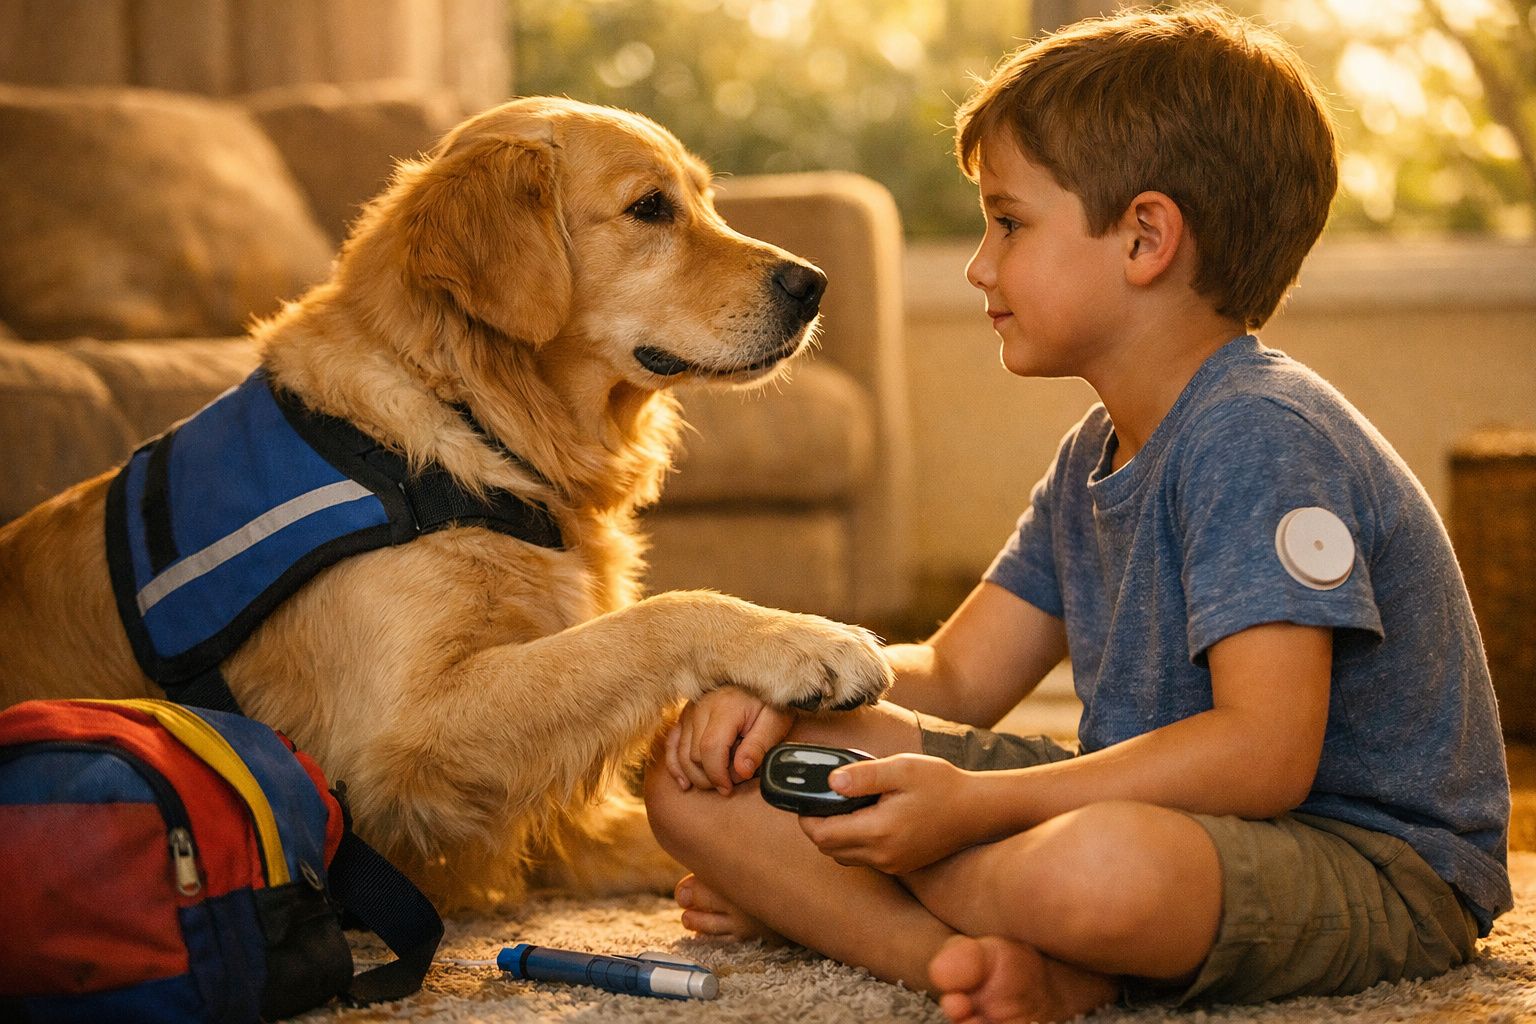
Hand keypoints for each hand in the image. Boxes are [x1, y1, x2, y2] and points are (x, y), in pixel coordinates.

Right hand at [665, 686, 794, 794]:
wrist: (761, 681)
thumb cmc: (769, 703)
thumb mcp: (775, 723)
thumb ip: (758, 747)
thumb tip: (742, 771)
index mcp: (725, 707)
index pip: (710, 749)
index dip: (717, 775)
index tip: (728, 788)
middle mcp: (702, 707)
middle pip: (694, 755)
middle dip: (710, 777)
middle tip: (731, 782)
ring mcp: (690, 711)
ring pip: (681, 753)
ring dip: (696, 774)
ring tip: (717, 780)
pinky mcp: (685, 716)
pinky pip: (672, 744)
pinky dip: (676, 765)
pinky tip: (685, 782)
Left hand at [798, 754, 984, 874]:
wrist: (977, 810)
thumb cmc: (941, 785)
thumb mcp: (901, 769)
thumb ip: (863, 776)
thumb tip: (830, 782)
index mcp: (878, 832)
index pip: (822, 835)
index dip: (806, 817)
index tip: (805, 798)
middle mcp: (883, 856)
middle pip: (829, 850)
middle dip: (817, 827)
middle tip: (822, 799)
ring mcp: (892, 865)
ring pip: (845, 857)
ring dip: (835, 837)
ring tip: (844, 807)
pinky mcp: (901, 866)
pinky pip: (865, 859)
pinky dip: (855, 842)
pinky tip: (866, 818)